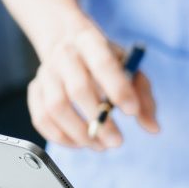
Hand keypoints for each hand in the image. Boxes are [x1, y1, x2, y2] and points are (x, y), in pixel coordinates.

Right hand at [27, 20, 158, 149]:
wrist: (67, 41)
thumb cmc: (106, 60)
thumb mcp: (130, 68)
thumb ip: (144, 97)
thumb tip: (153, 128)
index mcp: (91, 42)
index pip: (103, 64)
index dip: (118, 89)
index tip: (132, 112)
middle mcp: (65, 56)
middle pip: (77, 89)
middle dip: (99, 121)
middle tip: (117, 142)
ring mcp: (46, 73)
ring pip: (55, 107)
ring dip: (79, 133)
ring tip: (100, 146)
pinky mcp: (35, 89)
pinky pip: (41, 118)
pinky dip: (60, 136)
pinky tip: (80, 143)